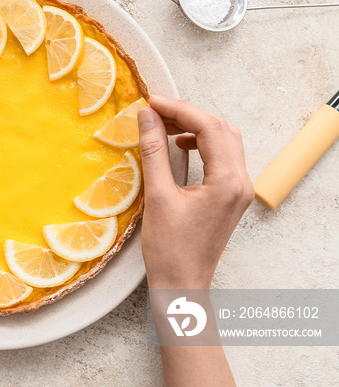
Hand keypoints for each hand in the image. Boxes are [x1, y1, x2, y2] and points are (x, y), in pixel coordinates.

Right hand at [137, 96, 253, 289]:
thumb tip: (146, 117)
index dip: (179, 109)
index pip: (208, 128)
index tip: (151, 103)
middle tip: (156, 111)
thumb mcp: (158, 196)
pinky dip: (201, 144)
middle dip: (188, 115)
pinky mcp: (230, 197)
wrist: (182, 284)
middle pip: (221, 129)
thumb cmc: (169, 249)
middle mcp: (241, 182)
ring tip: (164, 126)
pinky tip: (180, 146)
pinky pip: (222, 157)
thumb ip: (154, 152)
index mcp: (228, 181)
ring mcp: (238, 190)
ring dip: (196, 128)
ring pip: (225, 141)